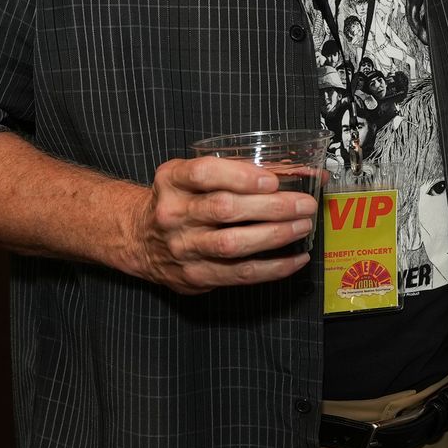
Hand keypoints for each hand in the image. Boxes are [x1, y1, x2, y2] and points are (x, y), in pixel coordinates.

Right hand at [128, 156, 316, 293]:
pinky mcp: (195, 275)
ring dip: (275, 235)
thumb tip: (308, 173)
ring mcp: (183, 248)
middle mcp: (173, 213)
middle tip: (304, 204)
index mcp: (172, 180)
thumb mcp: (193, 176)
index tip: (272, 180)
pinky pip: (240, 274)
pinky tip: (296, 259)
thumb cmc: (181, 201)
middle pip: (224, 209)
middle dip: (272, 206)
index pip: (204, 173)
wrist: (139, 239)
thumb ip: (242, 171)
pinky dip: (274, 268)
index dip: (241, 176)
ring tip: (303, 226)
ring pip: (232, 244)